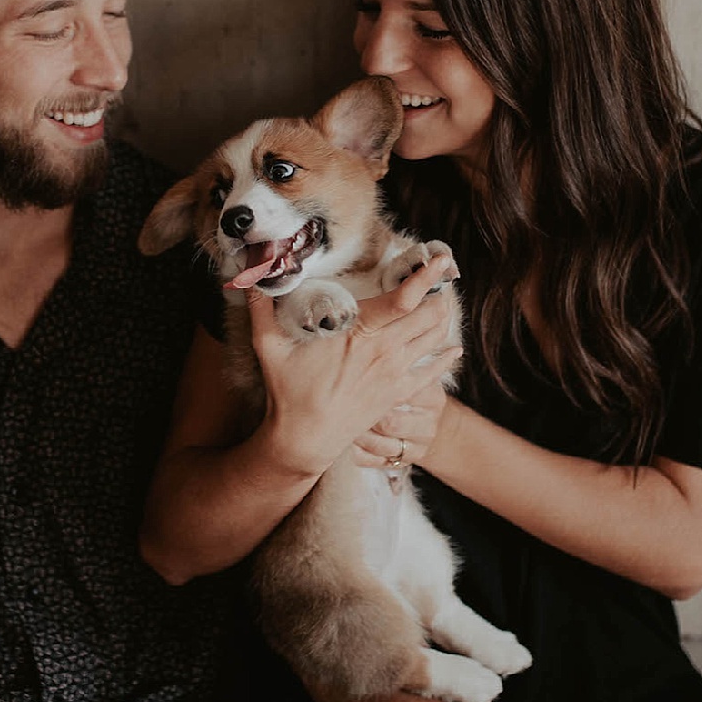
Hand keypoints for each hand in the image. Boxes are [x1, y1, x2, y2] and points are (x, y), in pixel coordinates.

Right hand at [249, 252, 459, 476]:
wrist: (305, 441)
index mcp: (357, 335)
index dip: (424, 278)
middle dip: (438, 294)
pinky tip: (453, 348)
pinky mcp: (396, 394)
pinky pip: (431, 374)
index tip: (439, 260)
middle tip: (439, 276)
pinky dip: (445, 359)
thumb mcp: (270, 347)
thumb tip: (247, 278)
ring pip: (433, 340)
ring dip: (441, 320)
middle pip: (427, 317)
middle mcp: (383, 352)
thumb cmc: (288, 392)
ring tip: (441, 302)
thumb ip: (261, 309)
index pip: (401, 301)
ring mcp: (393, 375)